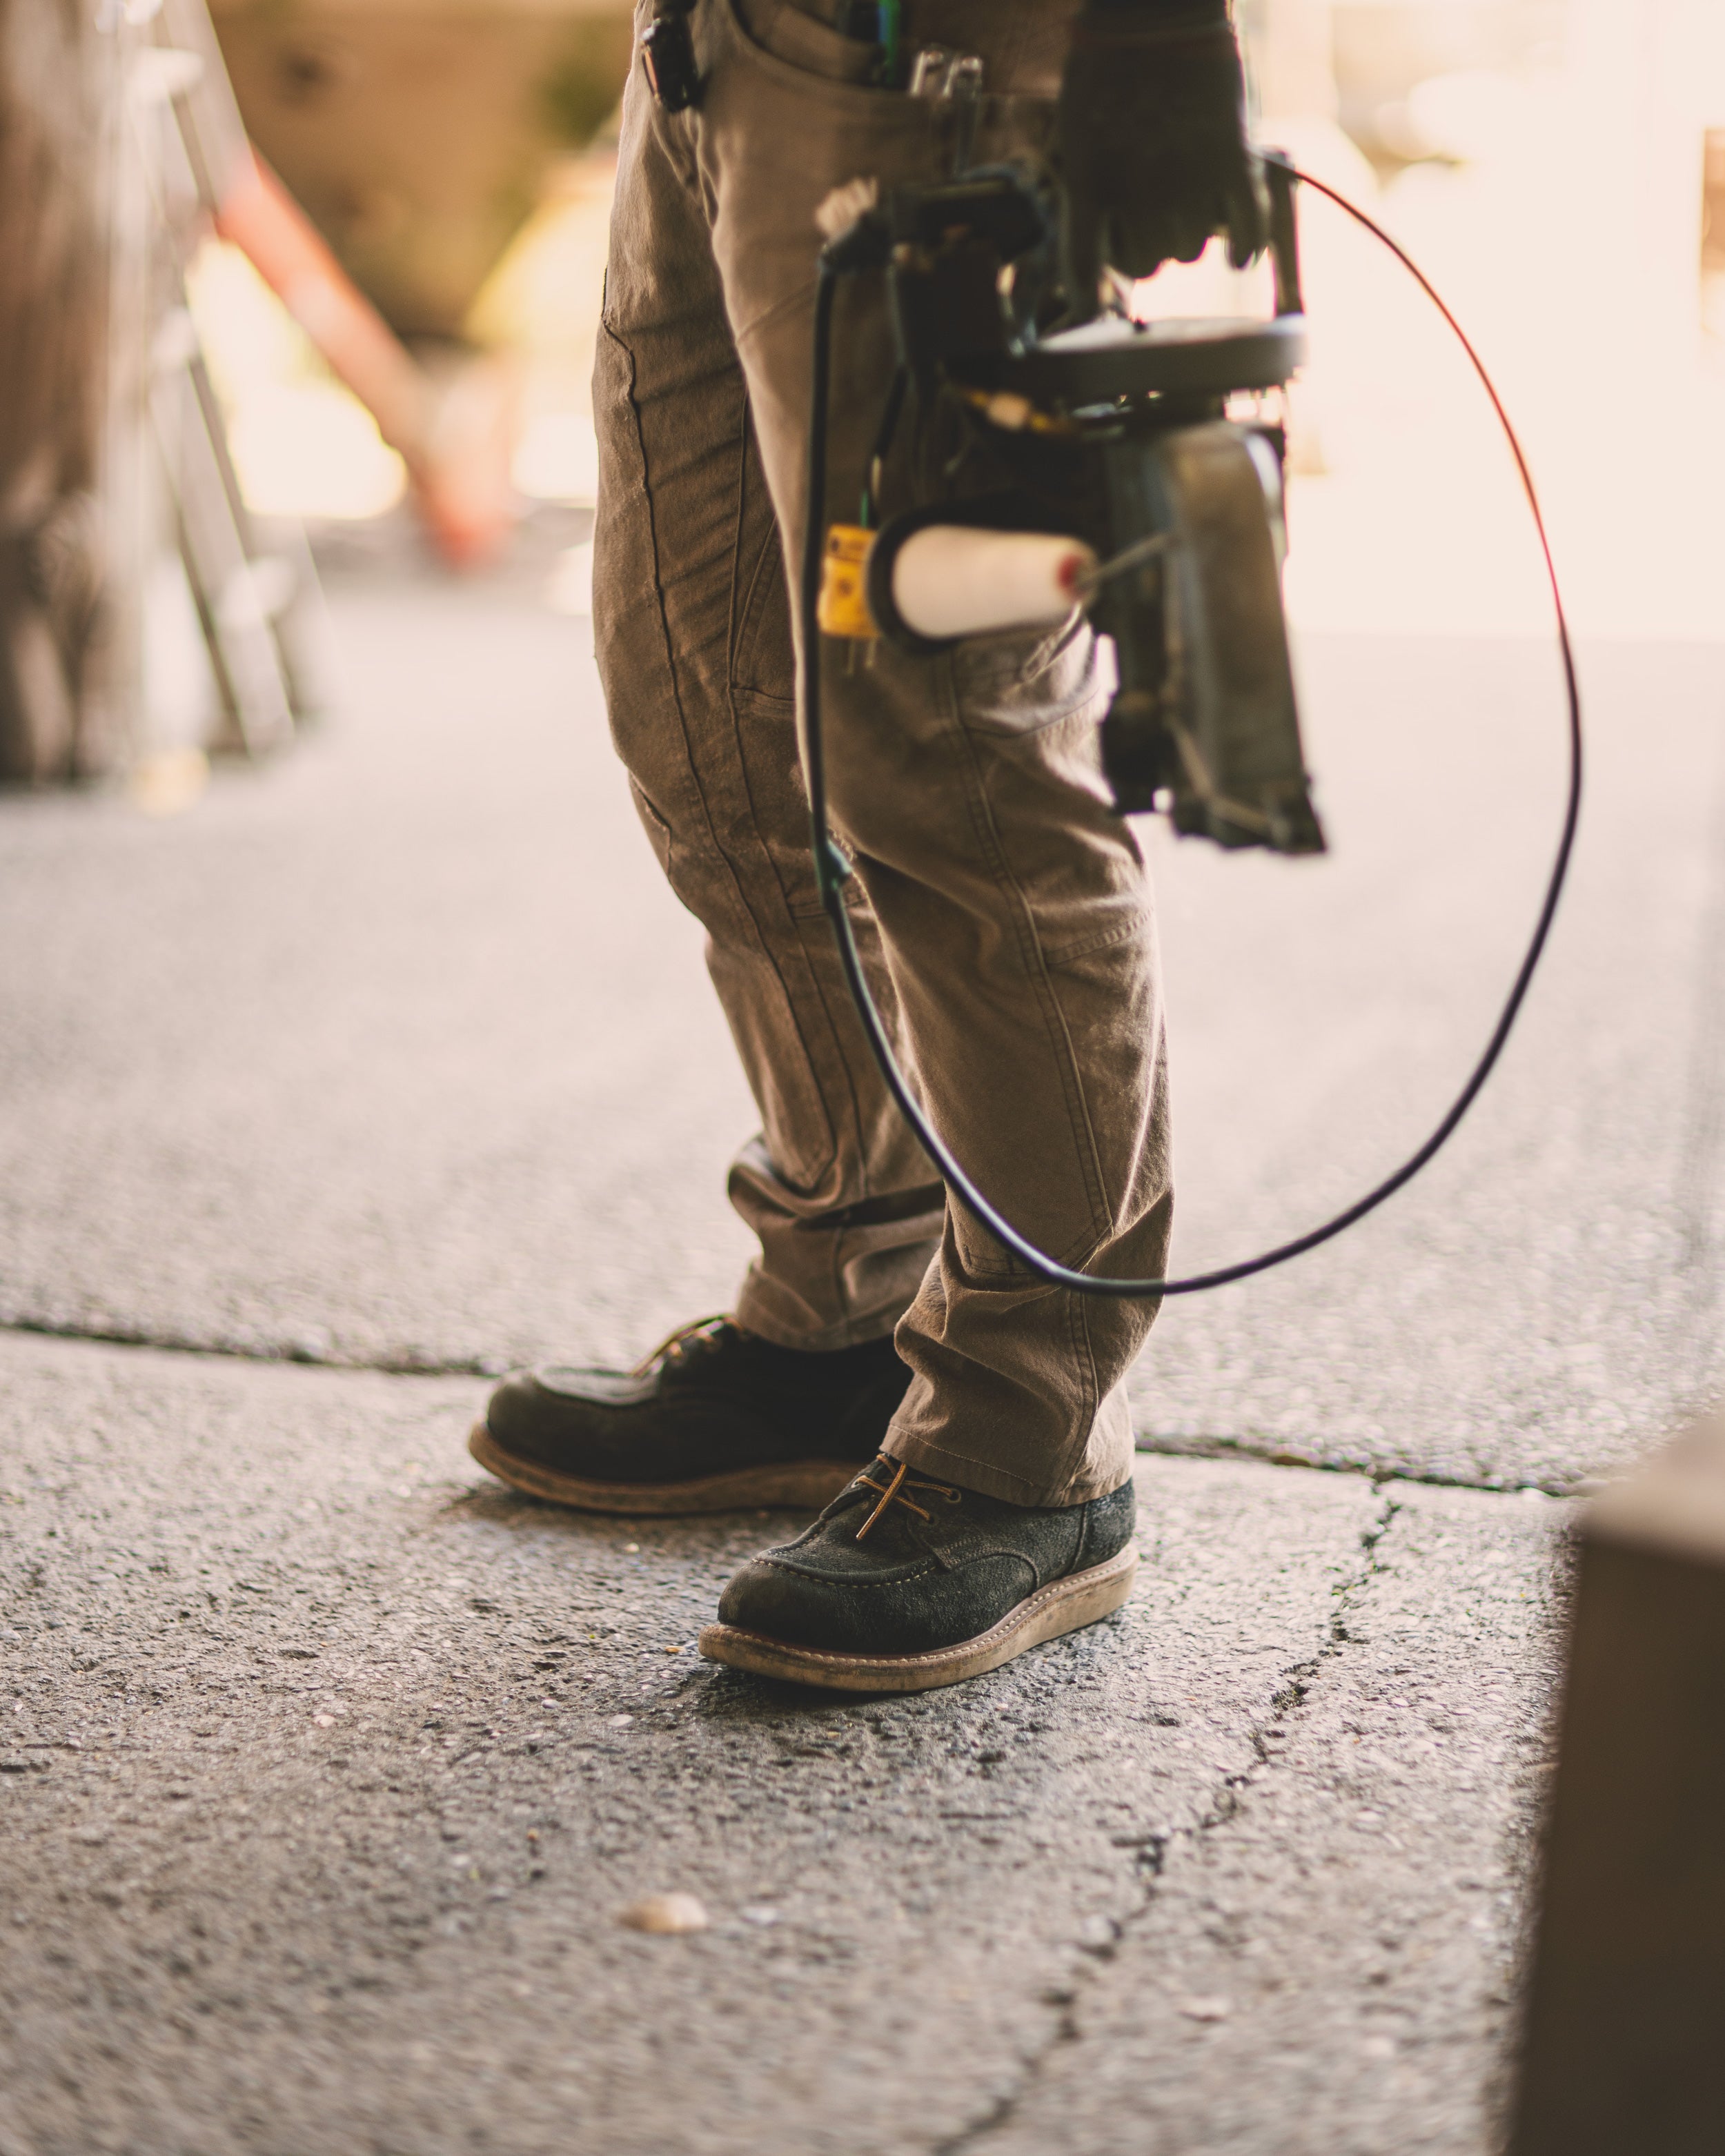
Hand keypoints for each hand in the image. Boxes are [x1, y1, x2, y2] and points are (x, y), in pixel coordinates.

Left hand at [1057, 8, 1265, 321]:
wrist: (1156, 4)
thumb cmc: (1108, 63)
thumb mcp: (1076, 129)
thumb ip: (1085, 189)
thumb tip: (1092, 253)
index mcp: (1090, 181)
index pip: (1084, 268)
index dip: (1087, 302)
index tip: (1091, 317)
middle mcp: (1138, 189)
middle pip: (1147, 264)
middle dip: (1146, 250)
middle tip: (1148, 223)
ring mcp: (1188, 176)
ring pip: (1189, 250)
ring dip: (1188, 237)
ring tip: (1185, 203)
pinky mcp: (1233, 158)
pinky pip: (1246, 231)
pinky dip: (1244, 249)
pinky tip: (1239, 257)